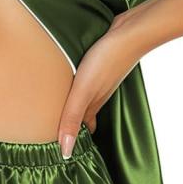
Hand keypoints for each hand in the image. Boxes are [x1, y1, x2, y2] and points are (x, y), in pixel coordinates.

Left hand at [57, 12, 142, 156]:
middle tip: (52, 132)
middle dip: (70, 125)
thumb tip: (65, 152)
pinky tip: (70, 79)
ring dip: (73, 106)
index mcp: (93, 105)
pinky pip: (87, 81)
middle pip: (82, 115)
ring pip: (84, 98)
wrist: (131, 31)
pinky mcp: (101, 64)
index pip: (81, 130)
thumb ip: (72, 118)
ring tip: (56, 109)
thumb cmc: (106, 61)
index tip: (58, 150)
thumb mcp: (83, 92)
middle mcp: (97, 95)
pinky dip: (77, 86)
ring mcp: (101, 79)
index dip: (71, 140)